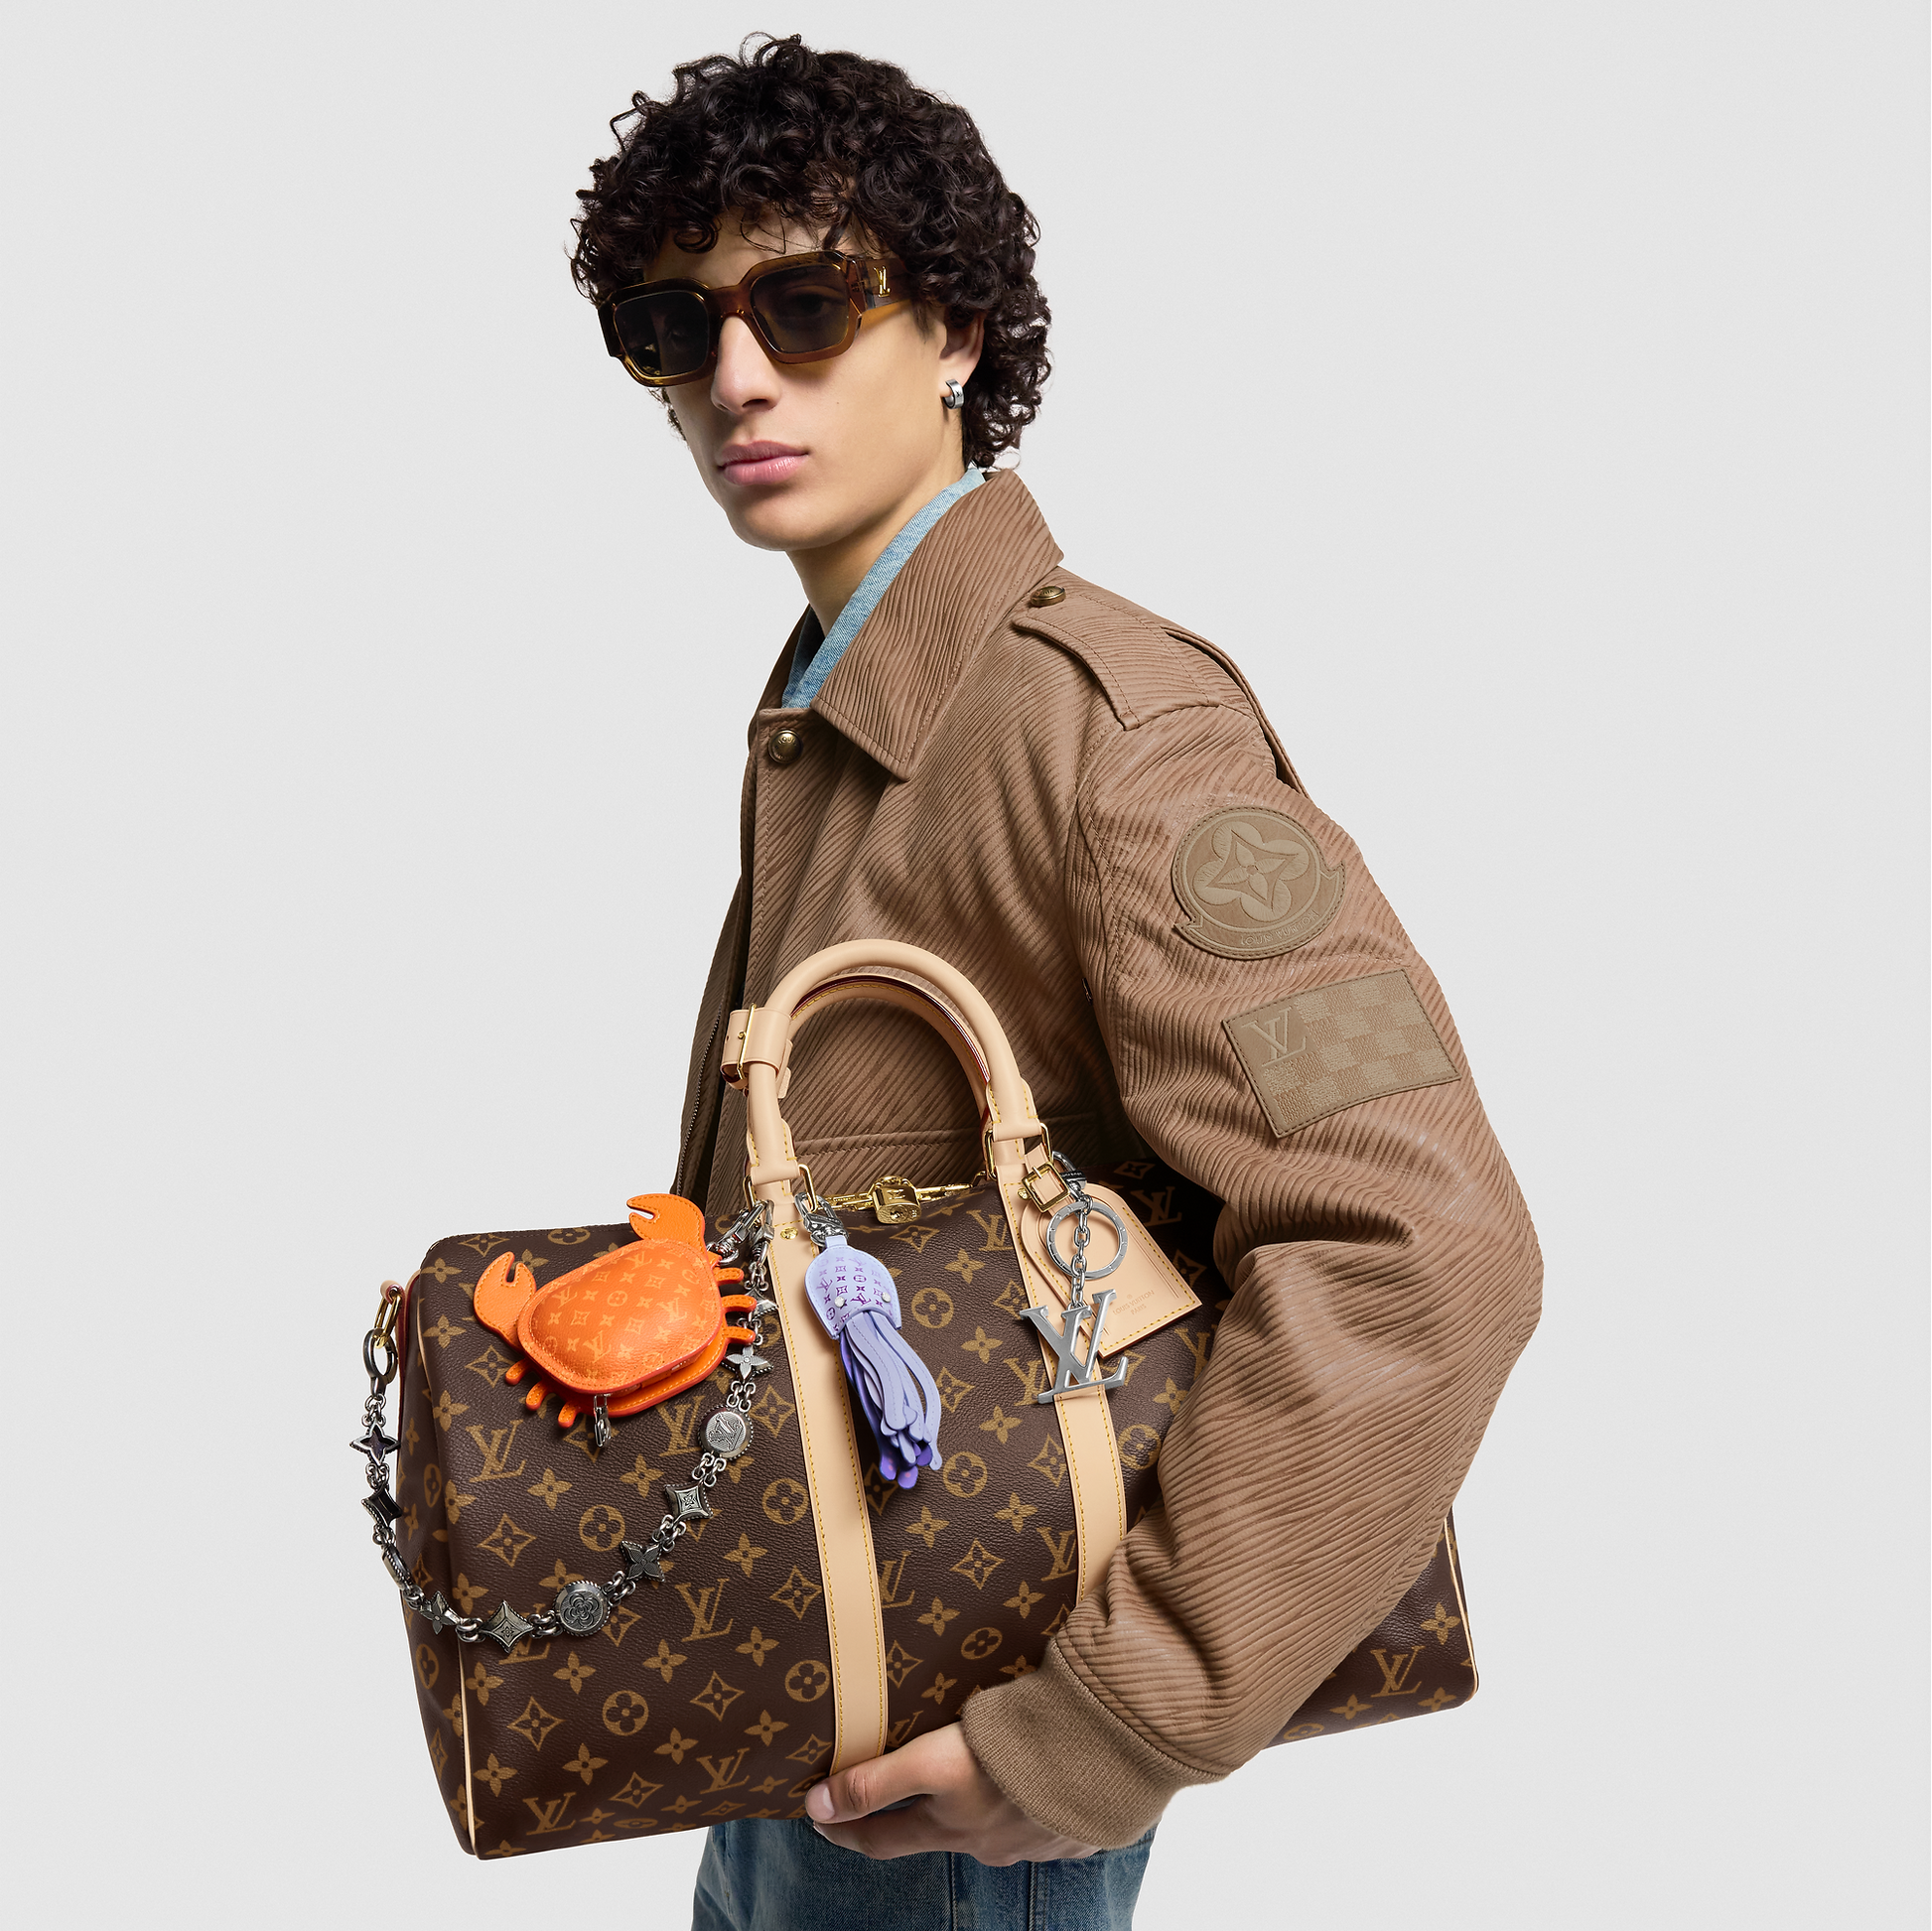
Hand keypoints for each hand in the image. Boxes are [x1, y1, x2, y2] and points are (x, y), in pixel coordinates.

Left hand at [804, 1722, 1098, 1863]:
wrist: (1103, 1753)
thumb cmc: (1011, 1752)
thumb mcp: (933, 1761)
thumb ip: (875, 1782)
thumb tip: (814, 1806)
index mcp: (950, 1827)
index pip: (880, 1839)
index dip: (844, 1830)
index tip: (817, 1819)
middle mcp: (986, 1843)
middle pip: (935, 1832)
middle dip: (909, 1816)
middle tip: (891, 1793)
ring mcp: (1032, 1839)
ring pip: (990, 1826)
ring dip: (974, 1807)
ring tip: (974, 1775)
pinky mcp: (1074, 1825)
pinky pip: (1040, 1819)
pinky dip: (1027, 1804)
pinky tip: (1035, 1778)